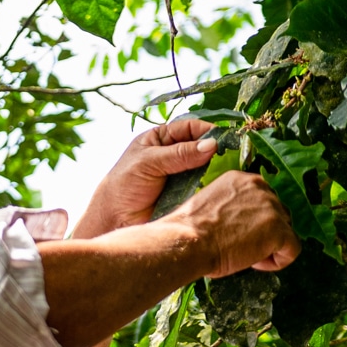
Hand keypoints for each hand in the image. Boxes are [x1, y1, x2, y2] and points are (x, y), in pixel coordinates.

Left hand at [74, 117, 220, 237]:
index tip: (224, 137)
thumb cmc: (124, 184)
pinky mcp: (188, 194)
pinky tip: (223, 187)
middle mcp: (174, 154)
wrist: (115, 218)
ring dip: (218, 168)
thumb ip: (179, 154)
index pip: (190, 127)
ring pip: (207, 166)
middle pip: (202, 146)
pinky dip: (214, 185)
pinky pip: (206, 186)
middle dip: (216, 149)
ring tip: (229, 171)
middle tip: (231, 155)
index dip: (207, 130)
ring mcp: (183, 174)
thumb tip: (212, 145)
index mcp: (161, 138)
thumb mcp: (149, 163)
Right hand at [164, 170, 301, 276]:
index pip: (263, 200)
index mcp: (242, 179)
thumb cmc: (189, 231)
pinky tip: (255, 263)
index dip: (253, 221)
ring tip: (245, 255)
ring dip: (269, 246)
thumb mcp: (211, 205)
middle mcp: (261, 187)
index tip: (236, 233)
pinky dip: (278, 262)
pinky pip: (292, 250)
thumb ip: (233, 206)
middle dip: (264, 233)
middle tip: (240, 246)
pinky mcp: (279, 230)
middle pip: (278, 214)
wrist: (186, 241)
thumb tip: (243, 223)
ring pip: (286, 231)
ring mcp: (272, 207)